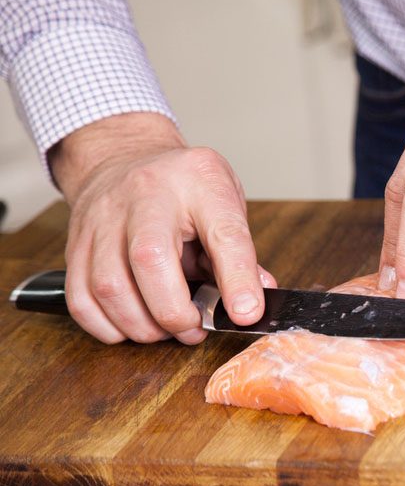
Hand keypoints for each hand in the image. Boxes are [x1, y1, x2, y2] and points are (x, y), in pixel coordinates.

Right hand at [51, 112, 274, 343]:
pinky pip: (80, 298)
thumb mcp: (225, 204)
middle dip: (174, 312)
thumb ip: (240, 255)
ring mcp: (102, 218)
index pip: (224, 233)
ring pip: (109, 285)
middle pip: (150, 259)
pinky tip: (131, 325)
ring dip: (142, 325)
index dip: (238, 279)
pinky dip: (107, 326)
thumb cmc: (185, 188)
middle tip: (194, 329)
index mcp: (198, 182)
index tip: (245, 314)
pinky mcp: (74, 242)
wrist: (126, 156)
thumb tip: (250, 306)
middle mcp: (145, 194)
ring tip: (164, 329)